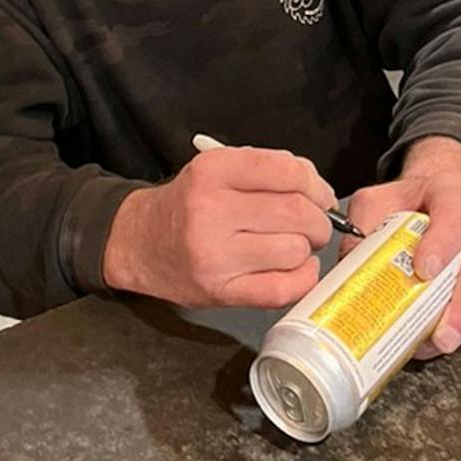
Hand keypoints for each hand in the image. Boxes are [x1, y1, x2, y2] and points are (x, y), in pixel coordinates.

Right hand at [102, 145, 335, 307]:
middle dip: (318, 219)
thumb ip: (266, 170)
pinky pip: (282, 288)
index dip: (315, 184)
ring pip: (294, 250)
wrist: (140, 242)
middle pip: (296, 212)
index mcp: (212, 171)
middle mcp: (210, 211)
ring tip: (292, 243)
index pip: (286, 170)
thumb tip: (317, 188)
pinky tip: (294, 267)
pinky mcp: (221, 291)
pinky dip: (302, 278)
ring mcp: (215, 255)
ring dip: (305, 248)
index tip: (320, 194)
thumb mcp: (216, 169)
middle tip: (314, 222)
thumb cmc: (186, 205)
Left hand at [344, 135, 460, 357]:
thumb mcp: (378, 201)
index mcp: (452, 195)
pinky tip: (441, 340)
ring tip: (440, 342)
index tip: (424, 269)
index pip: (456, 215)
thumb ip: (363, 227)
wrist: (431, 197)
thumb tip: (350, 264)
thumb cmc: (410, 201)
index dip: (443, 244)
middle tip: (442, 331)